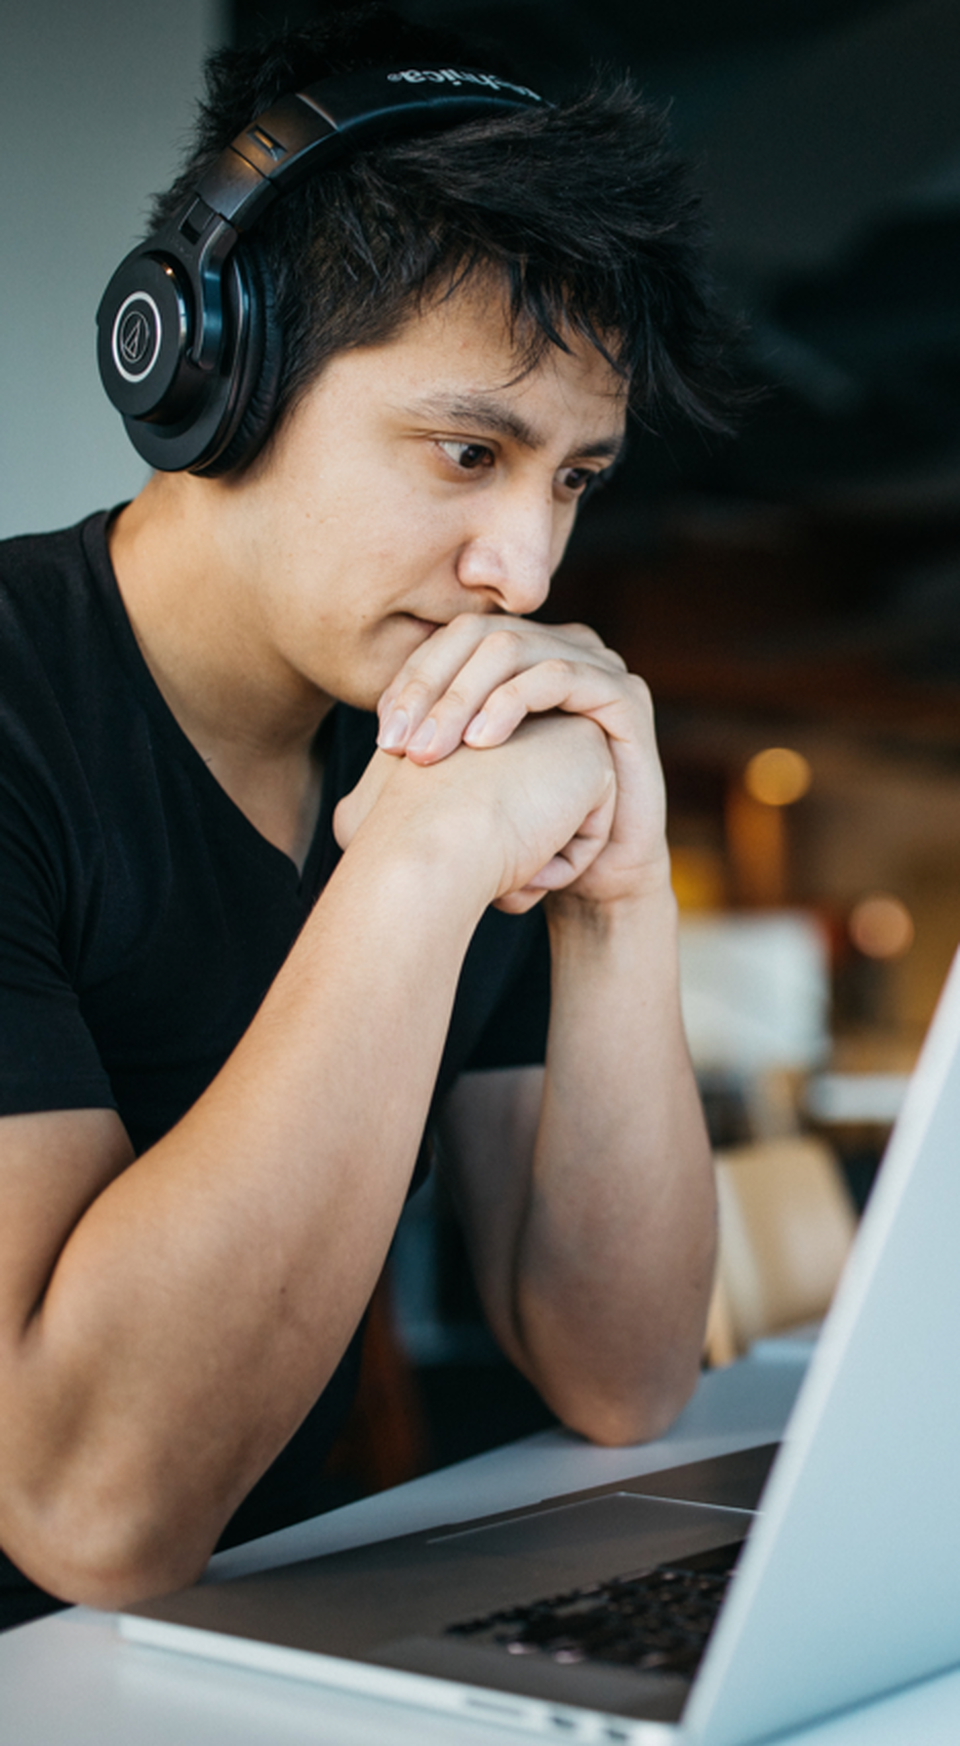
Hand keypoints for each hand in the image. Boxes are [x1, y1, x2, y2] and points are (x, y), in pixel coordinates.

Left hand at [376, 614, 669, 906]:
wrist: (596, 875)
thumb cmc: (529, 828)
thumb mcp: (469, 778)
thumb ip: (434, 738)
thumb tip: (380, 724)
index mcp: (523, 657)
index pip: (452, 640)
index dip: (412, 679)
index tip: (383, 736)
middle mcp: (560, 648)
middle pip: (477, 635)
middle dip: (429, 687)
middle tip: (398, 745)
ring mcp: (597, 665)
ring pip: (511, 649)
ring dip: (461, 697)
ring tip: (430, 752)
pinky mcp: (625, 694)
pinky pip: (558, 676)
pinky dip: (511, 702)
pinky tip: (480, 743)